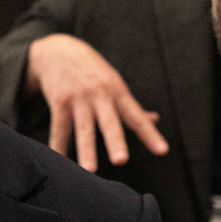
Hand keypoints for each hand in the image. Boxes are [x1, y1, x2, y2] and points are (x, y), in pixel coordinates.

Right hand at [24, 33, 168, 172]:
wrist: (59, 50)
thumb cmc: (92, 72)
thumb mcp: (114, 83)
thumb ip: (132, 106)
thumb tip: (155, 119)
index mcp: (118, 92)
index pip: (137, 117)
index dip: (150, 134)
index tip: (162, 151)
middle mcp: (100, 95)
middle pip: (110, 122)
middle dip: (115, 141)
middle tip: (121, 161)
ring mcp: (79, 98)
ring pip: (84, 128)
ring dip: (86, 150)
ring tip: (90, 171)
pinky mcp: (59, 101)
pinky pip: (59, 129)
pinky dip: (58, 147)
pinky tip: (59, 163)